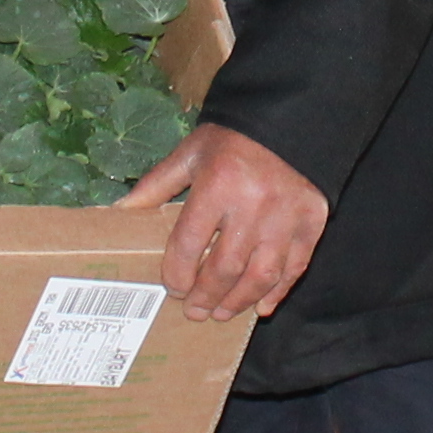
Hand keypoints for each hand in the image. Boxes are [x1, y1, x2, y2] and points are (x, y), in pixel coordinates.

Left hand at [115, 123, 328, 320]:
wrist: (290, 119)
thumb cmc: (233, 140)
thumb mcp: (189, 155)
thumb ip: (156, 186)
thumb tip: (119, 212)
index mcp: (217, 185)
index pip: (190, 244)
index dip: (177, 274)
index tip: (173, 288)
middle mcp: (253, 204)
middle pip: (224, 268)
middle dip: (205, 296)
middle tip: (195, 311)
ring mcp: (286, 216)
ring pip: (261, 276)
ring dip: (238, 301)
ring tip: (222, 313)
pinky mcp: (312, 221)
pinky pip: (295, 267)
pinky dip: (278, 292)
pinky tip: (262, 306)